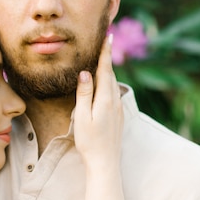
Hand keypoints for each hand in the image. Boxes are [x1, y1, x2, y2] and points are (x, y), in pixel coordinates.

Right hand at [73, 36, 122, 167]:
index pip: (105, 70)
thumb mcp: (82, 117)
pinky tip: (105, 83)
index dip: (105, 53)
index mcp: (105, 99)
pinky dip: (109, 82)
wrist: (105, 163)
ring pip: (112, 84)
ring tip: (105, 57)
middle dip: (108, 57)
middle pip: (111, 74)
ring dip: (108, 69)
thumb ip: (84, 94)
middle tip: (107, 40)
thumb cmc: (89, 142)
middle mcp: (114, 101)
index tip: (108, 36)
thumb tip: (85, 73)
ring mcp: (117, 109)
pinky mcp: (117, 116)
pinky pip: (112, 93)